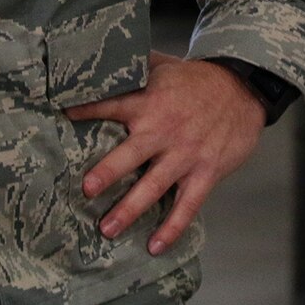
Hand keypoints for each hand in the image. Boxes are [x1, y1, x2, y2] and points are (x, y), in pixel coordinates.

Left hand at [63, 52, 264, 255]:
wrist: (242, 89)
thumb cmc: (197, 80)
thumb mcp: (165, 66)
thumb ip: (136, 67)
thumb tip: (104, 59)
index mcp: (150, 102)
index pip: (112, 105)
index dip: (87, 110)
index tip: (62, 117)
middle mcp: (164, 130)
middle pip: (132, 154)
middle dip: (109, 172)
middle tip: (87, 189)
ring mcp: (185, 154)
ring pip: (155, 186)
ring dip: (131, 209)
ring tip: (107, 229)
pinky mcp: (205, 172)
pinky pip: (187, 205)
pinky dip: (172, 227)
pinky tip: (155, 245)